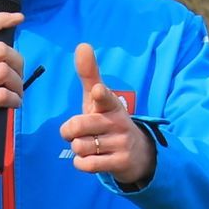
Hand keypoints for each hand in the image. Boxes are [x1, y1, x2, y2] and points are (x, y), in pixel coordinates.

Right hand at [0, 12, 24, 152]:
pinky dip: (15, 100)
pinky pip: (3, 95)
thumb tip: (4, 57)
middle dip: (18, 62)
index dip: (2, 19)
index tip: (19, 18)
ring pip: (4, 71)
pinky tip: (13, 105)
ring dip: (18, 84)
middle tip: (18, 77)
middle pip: (0, 50)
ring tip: (17, 94)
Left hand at [59, 43, 154, 185]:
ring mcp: (121, 143)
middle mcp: (118, 122)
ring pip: (79, 147)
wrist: (138, 154)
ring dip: (78, 149)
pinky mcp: (120, 163)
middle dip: (69, 131)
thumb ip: (89, 74)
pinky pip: (86, 164)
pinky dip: (81, 163)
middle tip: (78, 132)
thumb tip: (83, 44)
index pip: (104, 97)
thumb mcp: (99, 100)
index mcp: (111, 104)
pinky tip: (90, 159)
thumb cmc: (109, 122)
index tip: (97, 92)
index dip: (99, 95)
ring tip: (91, 146)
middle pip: (77, 126)